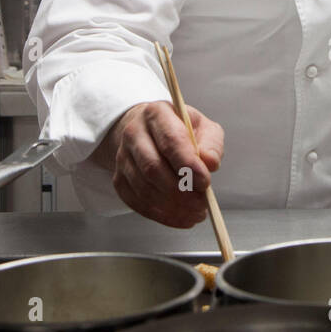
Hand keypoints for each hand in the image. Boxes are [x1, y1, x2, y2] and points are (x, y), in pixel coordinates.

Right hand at [94, 101, 224, 227]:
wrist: (149, 132)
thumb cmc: (180, 130)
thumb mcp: (203, 127)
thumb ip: (211, 143)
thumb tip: (211, 163)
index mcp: (156, 114)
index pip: (171, 141)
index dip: (188, 165)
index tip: (205, 182)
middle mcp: (134, 133)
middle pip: (153, 168)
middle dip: (180, 191)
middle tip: (202, 203)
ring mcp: (122, 157)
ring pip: (144, 188)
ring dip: (172, 206)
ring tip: (196, 212)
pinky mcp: (119, 179)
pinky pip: (136, 202)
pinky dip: (160, 215)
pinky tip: (181, 217)